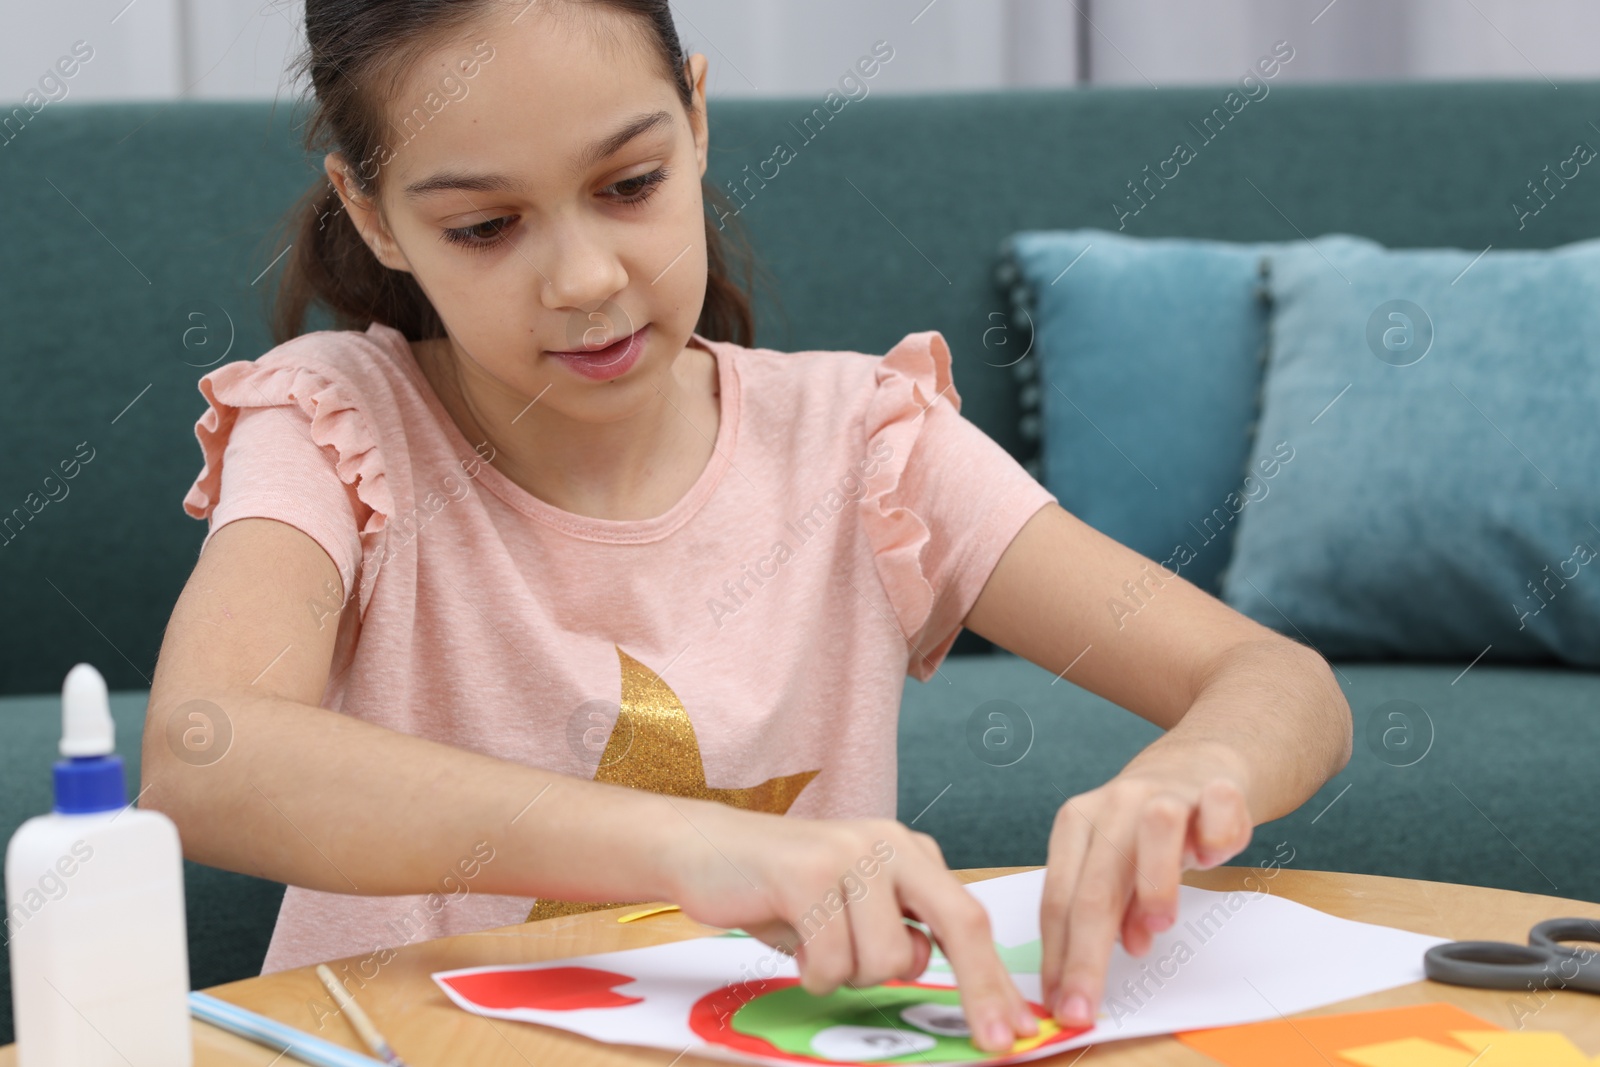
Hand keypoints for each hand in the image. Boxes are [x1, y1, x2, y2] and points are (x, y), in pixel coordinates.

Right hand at [663, 803, 1040, 1052]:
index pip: (968, 918)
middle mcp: (889, 844)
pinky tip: (791, 939)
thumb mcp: (852, 905)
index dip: (994, 979)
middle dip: (981, 991)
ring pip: (884, 961)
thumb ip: (898, 930)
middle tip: (991, 1042)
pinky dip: (810, 972)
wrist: (704, 848)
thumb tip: (948, 981)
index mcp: (909, 852)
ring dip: (847, 975)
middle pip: (959, 925)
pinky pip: (832, 961)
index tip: (1016, 1029)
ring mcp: (850, 854)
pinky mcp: (807, 872)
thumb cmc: (781, 889)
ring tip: (816, 945)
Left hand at [1039, 750, 1253, 1027]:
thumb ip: (1111, 912)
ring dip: (1154, 886)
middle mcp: (1113, 806)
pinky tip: (1213, 857)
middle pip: (1094, 885)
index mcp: (1076, 825)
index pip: (1057, 901)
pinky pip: (1217, 809)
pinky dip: (1218, 836)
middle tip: (1085, 1003)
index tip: (1060, 1007)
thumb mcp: (1117, 868)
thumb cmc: (1147, 832)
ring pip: (1153, 831)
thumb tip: (1112, 959)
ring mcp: (1163, 792)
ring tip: (1156, 929)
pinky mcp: (1213, 788)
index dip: (1057, 958)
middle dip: (1086, 955)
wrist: (1195, 766)